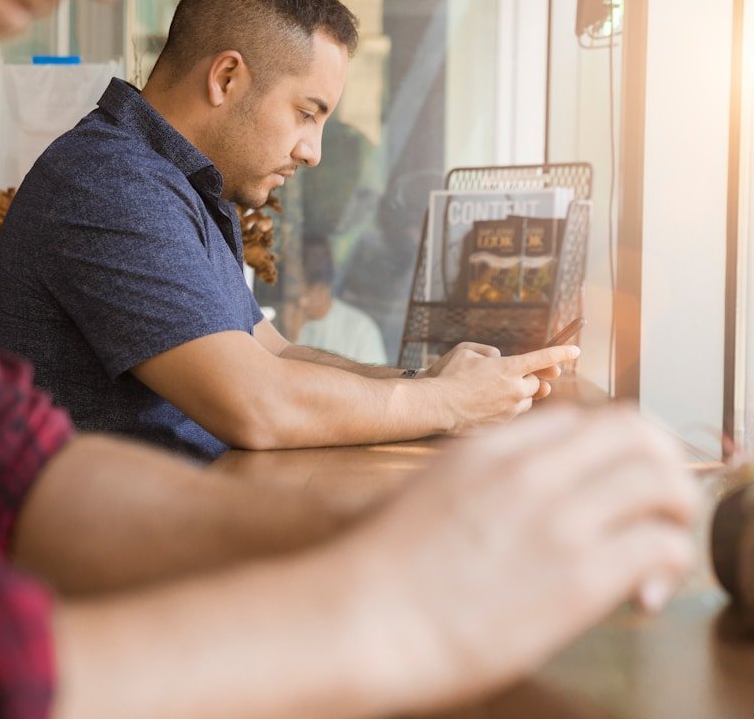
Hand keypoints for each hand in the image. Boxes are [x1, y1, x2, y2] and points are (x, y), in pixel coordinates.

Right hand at [327, 406, 699, 715]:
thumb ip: (476, 483)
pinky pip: (660, 545)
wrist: (364, 619)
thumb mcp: (424, 494)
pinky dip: (668, 567)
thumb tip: (510, 502)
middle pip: (634, 433)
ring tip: (657, 553)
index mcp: (489, 451)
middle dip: (660, 468)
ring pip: (660, 480)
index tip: (612, 488)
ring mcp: (555, 520)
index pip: (583, 420)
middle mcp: (528, 473)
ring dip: (674, 514)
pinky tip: (641, 595)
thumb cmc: (381, 572)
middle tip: (656, 510)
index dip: (612, 451)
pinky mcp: (577, 576)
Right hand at [428, 344, 579, 430]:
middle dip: (531, 379)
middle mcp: (514, 389)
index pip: (543, 358)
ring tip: (495, 393)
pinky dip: (506, 409)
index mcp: (508, 368)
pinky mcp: (501, 425)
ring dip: (518, 396)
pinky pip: (512, 416)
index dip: (562, 353)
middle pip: (537, 384)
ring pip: (526, 402)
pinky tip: (485, 406)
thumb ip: (489, 352)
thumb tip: (499, 360)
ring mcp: (509, 410)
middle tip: (517, 376)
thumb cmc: (447, 376)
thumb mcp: (465, 351)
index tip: (575, 351)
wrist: (436, 406)